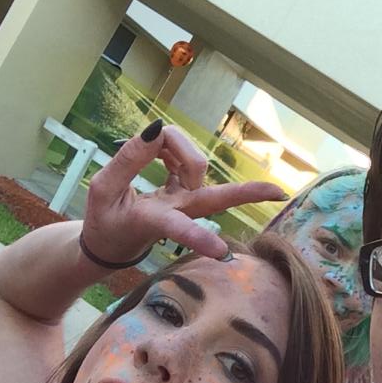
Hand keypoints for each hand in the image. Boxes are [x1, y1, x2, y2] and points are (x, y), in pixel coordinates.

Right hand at [81, 121, 286, 263]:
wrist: (112, 242)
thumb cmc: (105, 221)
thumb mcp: (102, 190)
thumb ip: (127, 161)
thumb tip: (157, 130)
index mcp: (154, 221)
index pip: (178, 228)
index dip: (198, 237)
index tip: (221, 252)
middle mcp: (179, 213)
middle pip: (218, 198)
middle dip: (247, 193)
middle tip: (280, 193)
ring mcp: (189, 203)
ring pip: (197, 163)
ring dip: (178, 149)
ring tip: (152, 158)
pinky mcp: (189, 192)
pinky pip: (189, 157)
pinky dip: (175, 150)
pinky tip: (161, 157)